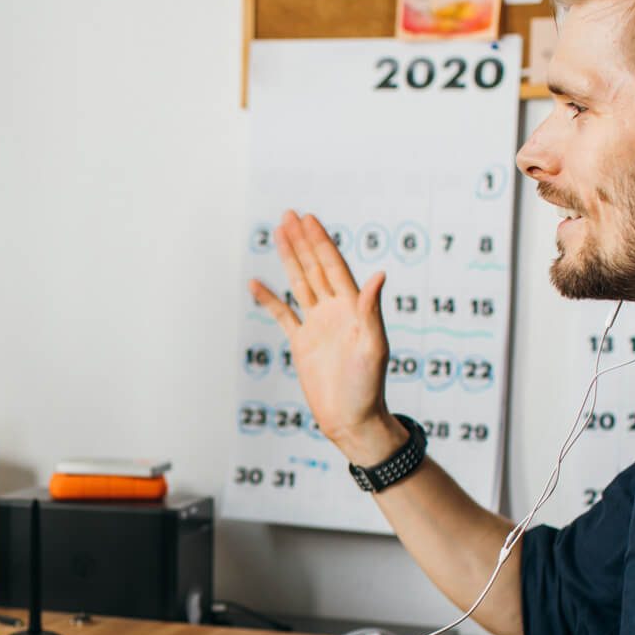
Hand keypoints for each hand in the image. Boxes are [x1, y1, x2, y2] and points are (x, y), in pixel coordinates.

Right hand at [248, 211, 399, 462]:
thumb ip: (372, 310)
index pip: (333, 266)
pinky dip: (269, 298)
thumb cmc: (368, 387)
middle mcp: (335, 311)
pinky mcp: (303, 343)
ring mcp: (317, 325)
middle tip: (290, 215)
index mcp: (353, 308)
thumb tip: (379, 275)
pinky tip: (256, 283)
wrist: (352, 419)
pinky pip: (283, 315)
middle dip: (303, 241)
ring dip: (289, 259)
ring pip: (299, 283)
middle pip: (315, 267)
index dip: (321, 242)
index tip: (309, 219)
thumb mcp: (373, 347)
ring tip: (278, 234)